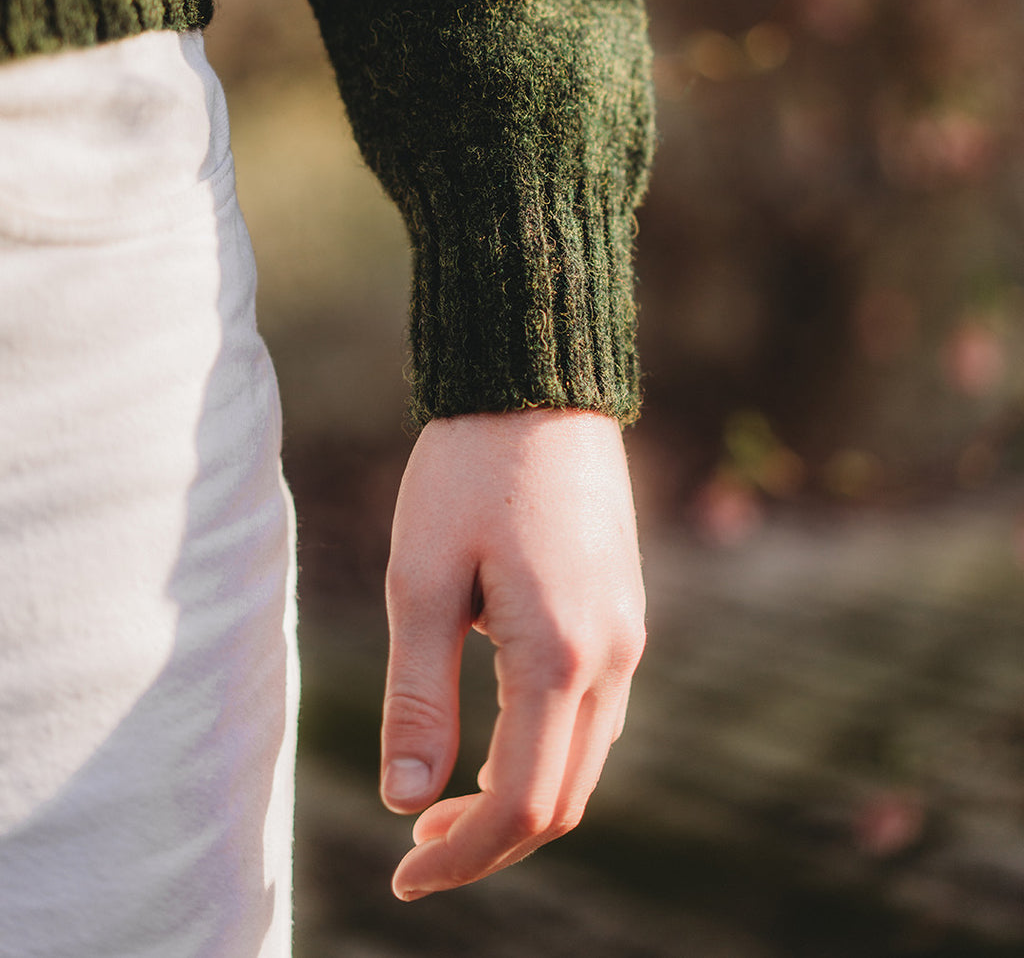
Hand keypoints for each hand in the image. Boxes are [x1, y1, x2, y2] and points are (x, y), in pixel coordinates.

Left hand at [379, 408, 645, 899]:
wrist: (537, 384)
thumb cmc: (467, 471)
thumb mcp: (422, 580)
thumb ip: (417, 697)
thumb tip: (404, 801)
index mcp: (559, 654)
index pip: (522, 802)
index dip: (463, 857)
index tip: (402, 876)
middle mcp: (611, 653)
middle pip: (565, 797)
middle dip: (491, 840)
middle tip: (415, 847)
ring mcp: (627, 630)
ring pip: (585, 758)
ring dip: (519, 797)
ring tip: (441, 800)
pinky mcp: (622, 607)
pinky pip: (594, 711)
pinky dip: (545, 749)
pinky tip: (490, 732)